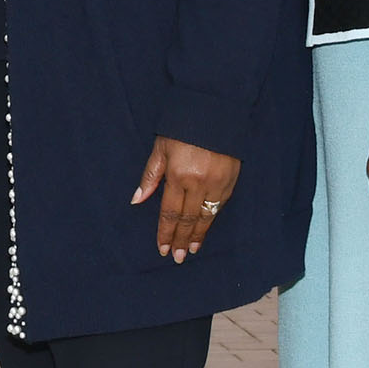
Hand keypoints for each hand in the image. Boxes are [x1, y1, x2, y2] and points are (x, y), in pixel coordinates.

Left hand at [133, 137, 239, 261]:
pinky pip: (219, 206)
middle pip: (188, 219)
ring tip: (192, 250)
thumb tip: (137, 200)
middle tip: (177, 257)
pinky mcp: (231, 180)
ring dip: (198, 235)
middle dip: (181, 239)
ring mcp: (217, 183)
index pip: (169, 212)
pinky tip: (206, 228)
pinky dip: (211, 220)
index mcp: (178, 175)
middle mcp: (199, 183)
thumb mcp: (160, 148)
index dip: (165, 232)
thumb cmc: (182, 127)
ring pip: (206, 216)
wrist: (215, 110)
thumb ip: (150, 176)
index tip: (162, 248)